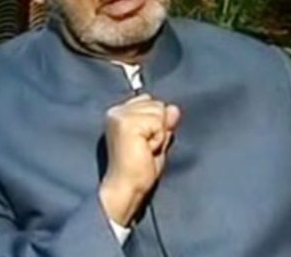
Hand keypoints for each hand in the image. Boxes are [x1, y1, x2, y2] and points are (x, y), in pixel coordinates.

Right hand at [99, 93, 180, 225]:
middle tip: (146, 148)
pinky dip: (158, 139)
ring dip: (159, 134)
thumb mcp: (156, 140)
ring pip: (159, 111)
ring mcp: (120, 115)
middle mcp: (117, 111)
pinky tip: (146, 150)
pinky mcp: (126, 123)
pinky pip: (158, 122)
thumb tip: (173, 108)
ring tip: (145, 150)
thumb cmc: (139, 170)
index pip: (150, 101)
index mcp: (120, 113)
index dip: (156, 123)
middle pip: (158, 104)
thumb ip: (163, 123)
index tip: (144, 143)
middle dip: (159, 128)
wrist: (126, 189)